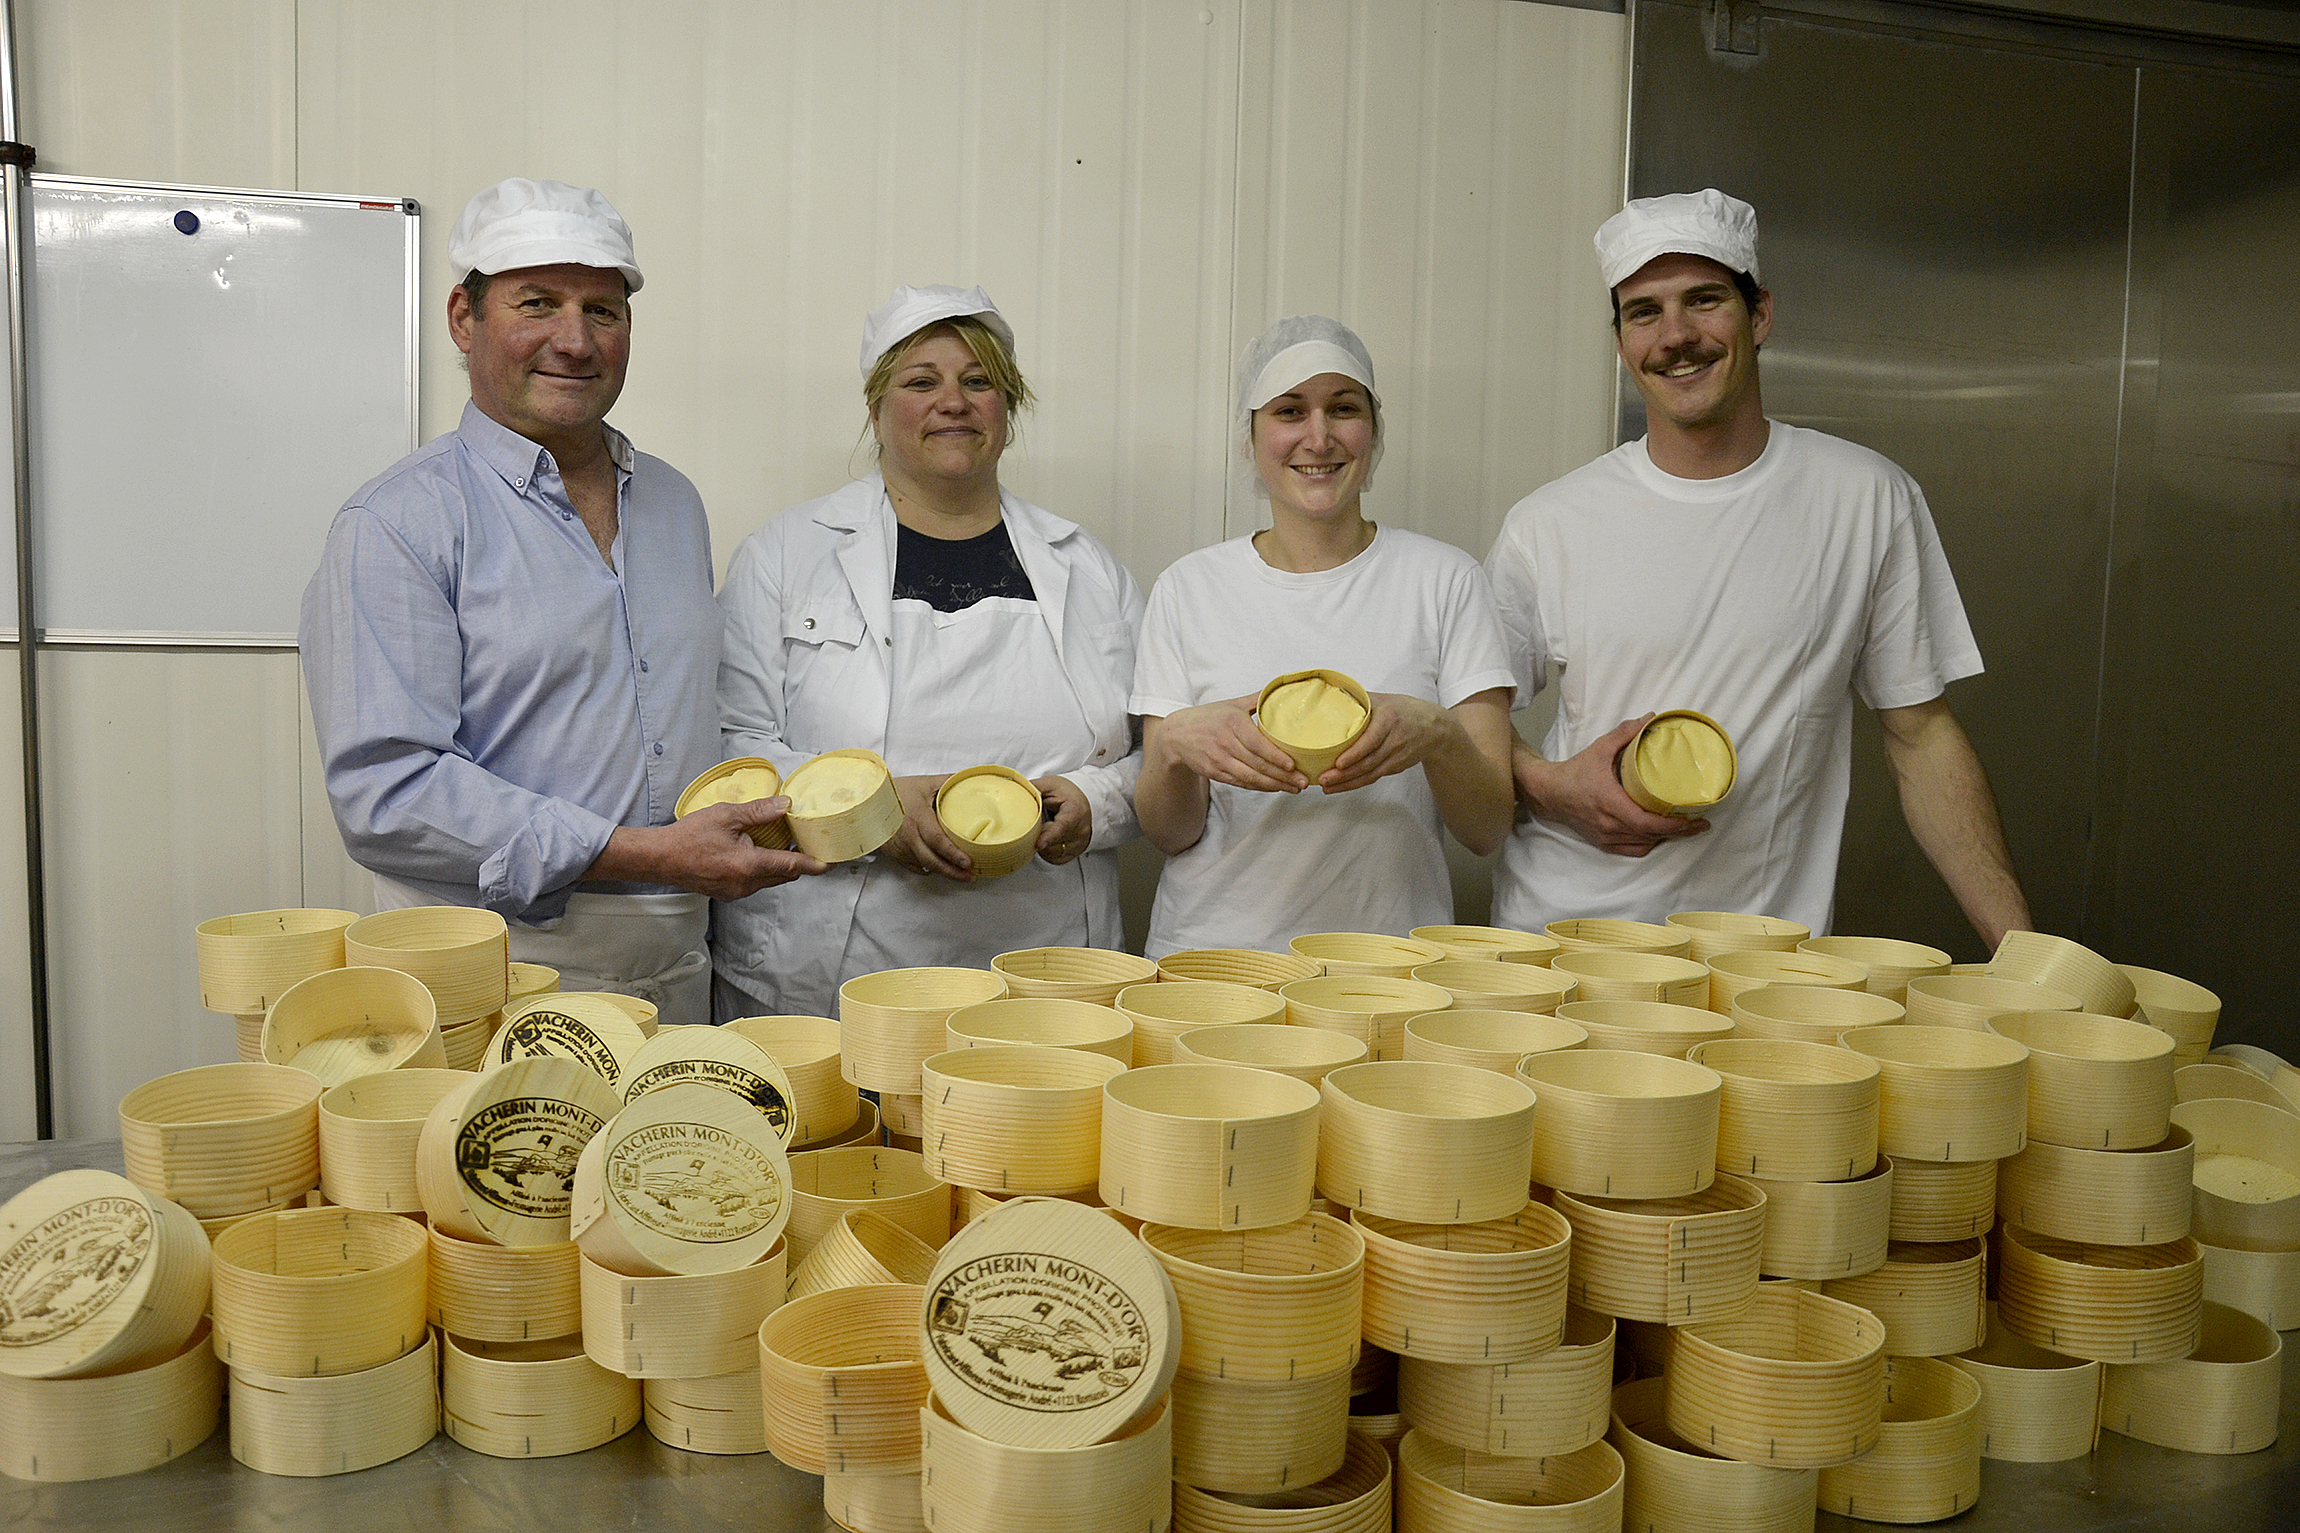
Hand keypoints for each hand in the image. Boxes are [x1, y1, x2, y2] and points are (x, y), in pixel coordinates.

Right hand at [594, 799, 829, 898]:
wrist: (659, 858)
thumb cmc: (689, 836)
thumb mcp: (726, 815)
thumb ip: (759, 811)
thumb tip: (786, 804)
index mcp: (749, 865)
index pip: (792, 866)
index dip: (815, 864)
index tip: (832, 862)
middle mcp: (746, 884)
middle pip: (784, 875)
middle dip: (797, 861)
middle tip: (804, 841)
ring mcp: (737, 891)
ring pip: (770, 880)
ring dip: (778, 864)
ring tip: (778, 841)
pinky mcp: (728, 893)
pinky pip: (754, 882)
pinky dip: (761, 869)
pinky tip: (754, 851)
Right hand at [882, 774, 975, 881]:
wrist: (869, 801)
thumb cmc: (895, 791)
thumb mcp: (924, 783)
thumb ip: (948, 782)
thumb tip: (968, 781)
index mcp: (917, 818)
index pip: (937, 840)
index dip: (953, 854)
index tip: (968, 862)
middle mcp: (909, 836)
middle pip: (932, 861)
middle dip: (953, 872)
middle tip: (970, 875)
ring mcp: (901, 848)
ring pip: (925, 866)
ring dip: (943, 872)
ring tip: (961, 873)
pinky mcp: (896, 854)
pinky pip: (915, 867)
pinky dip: (928, 869)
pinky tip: (940, 868)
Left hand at [1034, 776, 1092, 864]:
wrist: (1085, 800)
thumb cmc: (1068, 793)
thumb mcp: (1050, 785)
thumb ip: (1032, 789)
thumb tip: (1013, 794)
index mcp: (1075, 811)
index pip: (1062, 827)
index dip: (1049, 837)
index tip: (1038, 844)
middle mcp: (1080, 830)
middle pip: (1053, 842)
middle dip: (1039, 835)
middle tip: (1036, 823)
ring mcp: (1079, 843)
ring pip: (1053, 853)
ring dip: (1042, 844)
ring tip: (1043, 829)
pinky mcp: (1076, 852)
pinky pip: (1056, 859)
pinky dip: (1047, 852)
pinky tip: (1047, 840)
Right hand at [1154, 696, 1308, 793]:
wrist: (1176, 734)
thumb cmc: (1208, 718)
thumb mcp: (1232, 704)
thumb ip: (1257, 699)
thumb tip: (1281, 689)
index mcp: (1233, 723)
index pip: (1258, 744)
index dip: (1276, 757)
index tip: (1294, 765)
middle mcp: (1226, 743)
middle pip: (1258, 764)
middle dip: (1283, 776)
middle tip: (1303, 781)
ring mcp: (1220, 760)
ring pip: (1251, 777)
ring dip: (1275, 785)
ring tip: (1294, 788)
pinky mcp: (1215, 773)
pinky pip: (1241, 783)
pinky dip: (1259, 787)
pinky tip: (1274, 787)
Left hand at [1320, 693, 1451, 793]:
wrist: (1435, 728)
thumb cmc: (1405, 711)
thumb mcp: (1385, 699)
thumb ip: (1360, 698)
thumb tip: (1330, 694)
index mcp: (1389, 719)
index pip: (1372, 740)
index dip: (1355, 754)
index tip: (1339, 763)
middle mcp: (1395, 739)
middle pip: (1369, 761)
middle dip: (1345, 774)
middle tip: (1323, 779)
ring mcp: (1397, 756)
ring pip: (1371, 773)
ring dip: (1347, 783)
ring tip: (1327, 786)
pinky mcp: (1396, 766)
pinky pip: (1375, 777)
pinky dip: (1356, 783)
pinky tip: (1341, 786)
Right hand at [1519, 715, 1707, 856]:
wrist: (1549, 793)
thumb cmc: (1575, 771)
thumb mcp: (1600, 748)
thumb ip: (1626, 733)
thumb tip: (1651, 718)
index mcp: (1609, 803)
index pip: (1646, 822)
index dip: (1673, 825)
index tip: (1694, 820)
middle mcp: (1608, 825)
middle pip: (1650, 835)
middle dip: (1678, 832)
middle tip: (1700, 824)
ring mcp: (1605, 837)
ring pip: (1643, 844)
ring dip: (1664, 838)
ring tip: (1683, 828)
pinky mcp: (1602, 843)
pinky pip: (1632, 849)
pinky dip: (1648, 843)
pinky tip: (1658, 835)